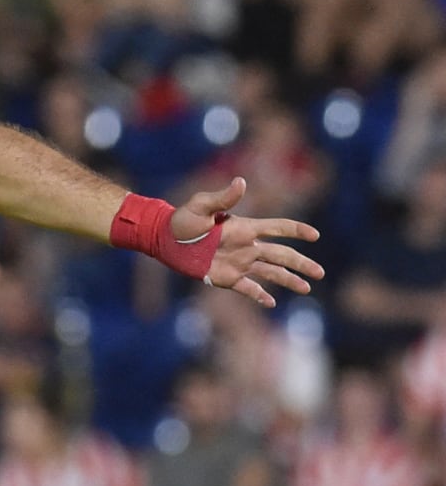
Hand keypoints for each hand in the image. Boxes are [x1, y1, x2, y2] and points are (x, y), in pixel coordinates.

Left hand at [172, 177, 322, 307]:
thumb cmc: (182, 220)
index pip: (277, 228)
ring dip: (289, 280)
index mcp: (244, 228)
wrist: (165, 240)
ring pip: (271, 273)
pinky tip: (272, 304)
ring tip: (307, 289)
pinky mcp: (227, 278)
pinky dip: (260, 296)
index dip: (296, 230)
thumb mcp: (201, 206)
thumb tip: (241, 182)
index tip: (314, 235)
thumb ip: (222, 197)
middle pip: (281, 255)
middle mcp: (247, 247)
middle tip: (320, 273)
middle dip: (301, 263)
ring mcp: (239, 263)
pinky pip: (248, 288)